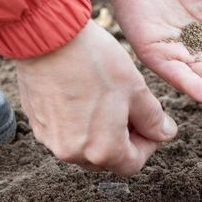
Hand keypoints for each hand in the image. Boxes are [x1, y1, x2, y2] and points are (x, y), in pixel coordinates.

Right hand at [15, 20, 177, 174]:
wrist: (49, 37)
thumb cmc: (96, 62)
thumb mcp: (136, 90)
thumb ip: (154, 120)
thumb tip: (164, 134)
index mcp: (102, 150)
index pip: (133, 164)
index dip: (148, 144)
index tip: (152, 124)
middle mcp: (73, 153)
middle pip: (107, 158)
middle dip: (124, 139)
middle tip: (131, 110)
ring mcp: (50, 140)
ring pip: (84, 146)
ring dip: (100, 131)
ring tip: (106, 100)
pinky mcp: (37, 123)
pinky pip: (64, 132)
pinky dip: (78, 122)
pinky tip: (83, 95)